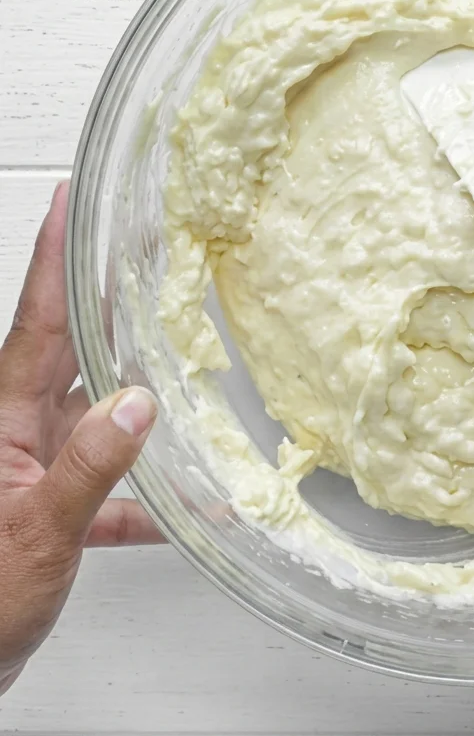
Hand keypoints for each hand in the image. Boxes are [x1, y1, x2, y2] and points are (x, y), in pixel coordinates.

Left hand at [0, 182, 161, 695]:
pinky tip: (193, 509)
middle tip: (142, 249)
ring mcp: (33, 465)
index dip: (54, 256)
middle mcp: (17, 430)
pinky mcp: (49, 504)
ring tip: (178, 351)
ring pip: (94, 409)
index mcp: (3, 420)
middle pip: (70, 347)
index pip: (37, 319)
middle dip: (108, 297)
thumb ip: (91, 469)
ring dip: (137, 388)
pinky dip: (147, 491)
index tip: (70, 199)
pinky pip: (108, 482)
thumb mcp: (37, 536)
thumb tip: (138, 405)